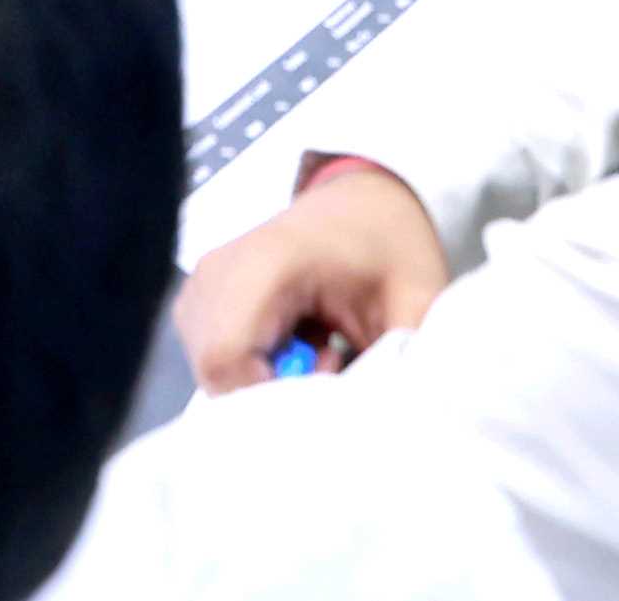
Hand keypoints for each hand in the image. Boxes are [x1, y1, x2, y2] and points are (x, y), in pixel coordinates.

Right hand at [174, 164, 450, 390]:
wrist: (363, 204)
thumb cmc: (389, 245)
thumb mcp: (418, 298)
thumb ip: (408, 357)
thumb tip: (399, 414)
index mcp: (271, 259)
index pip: (226, 354)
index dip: (265, 396)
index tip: (321, 395)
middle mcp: (221, 268)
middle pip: (216, 371)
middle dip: (271, 393)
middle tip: (328, 366)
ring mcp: (202, 286)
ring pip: (213, 372)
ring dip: (263, 382)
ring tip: (316, 352)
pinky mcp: (201, 303)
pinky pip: (214, 360)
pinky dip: (253, 370)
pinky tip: (293, 347)